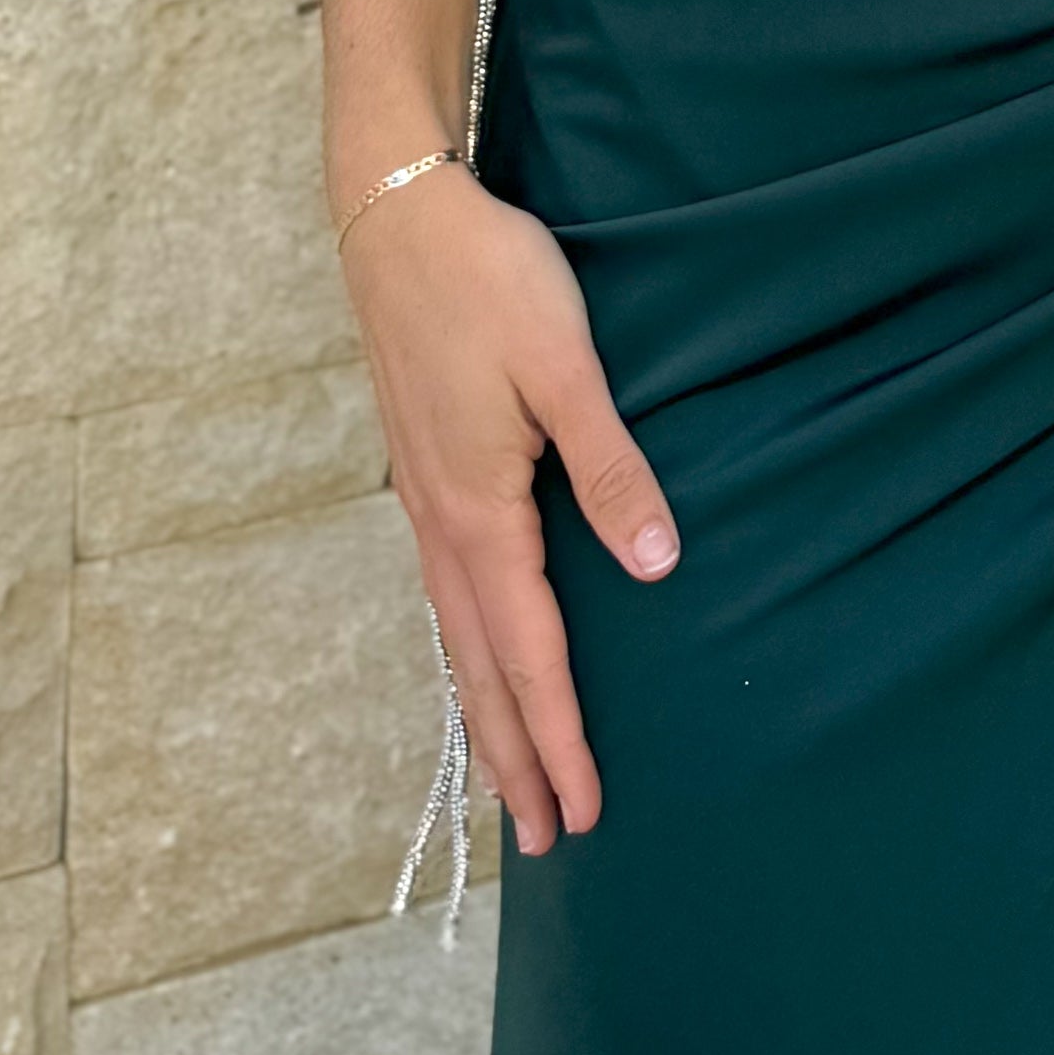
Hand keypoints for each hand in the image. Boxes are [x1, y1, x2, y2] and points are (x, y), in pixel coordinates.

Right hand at [343, 156, 680, 854]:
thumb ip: (611, 469)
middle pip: (480, 668)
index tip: (583, 811)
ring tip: (507, 779)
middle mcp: (441, 521)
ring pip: (456, 635)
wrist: (395, 214)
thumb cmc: (487, 280)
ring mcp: (423, 498)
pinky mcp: (422, 470)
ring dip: (484, 712)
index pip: (530, 653)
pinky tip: (477, 654)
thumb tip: (657, 568)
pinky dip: (465, 649)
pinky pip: (445, 591)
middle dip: (513, 757)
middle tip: (544, 840)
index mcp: (480, 510)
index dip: (560, 736)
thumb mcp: (564, 367)